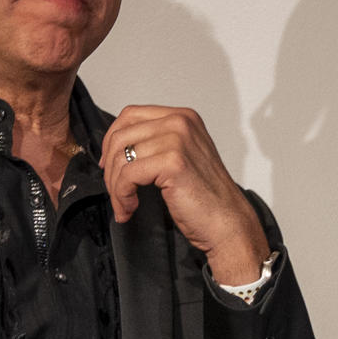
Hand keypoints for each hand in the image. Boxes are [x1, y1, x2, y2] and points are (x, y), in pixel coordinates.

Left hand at [100, 105, 271, 282]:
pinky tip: (130, 207)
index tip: (109, 164)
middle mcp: (181, 123)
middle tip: (114, 190)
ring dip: (115, 187)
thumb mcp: (182, 157)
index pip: (131, 115)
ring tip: (124, 204)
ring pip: (121, 158)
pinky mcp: (172, 163)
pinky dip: (121, 195)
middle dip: (110, 167)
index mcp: (184, 117)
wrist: (228, 223)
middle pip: (121, 135)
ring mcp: (178, 140)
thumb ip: (156, 144)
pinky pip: (127, 176)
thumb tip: (116, 148)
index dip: (111, 140)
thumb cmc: (207, 198)